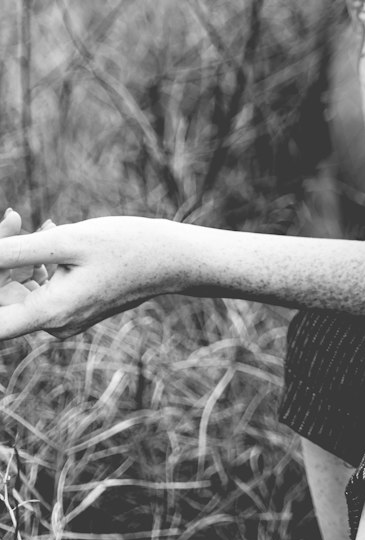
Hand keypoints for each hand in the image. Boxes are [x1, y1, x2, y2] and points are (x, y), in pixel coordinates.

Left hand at [0, 212, 184, 339]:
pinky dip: (38, 261)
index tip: (1, 250)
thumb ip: (14, 250)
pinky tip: (52, 233)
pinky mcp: (73, 307)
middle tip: (14, 216)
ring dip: (18, 257)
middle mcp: (54, 323)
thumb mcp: (68, 241)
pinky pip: (41, 287)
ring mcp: (63, 318)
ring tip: (37, 223)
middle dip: (2, 259)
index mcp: (50, 313)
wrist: (172, 258)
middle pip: (4, 299)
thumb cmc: (126, 246)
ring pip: (21, 289)